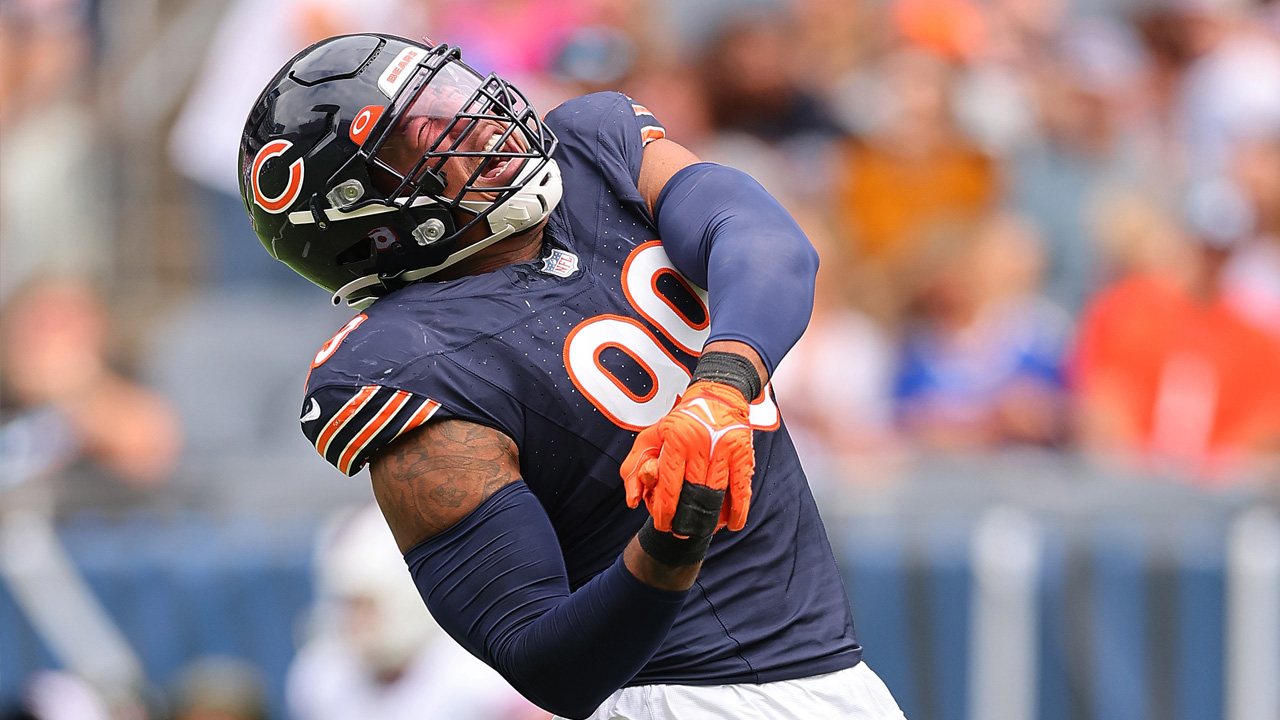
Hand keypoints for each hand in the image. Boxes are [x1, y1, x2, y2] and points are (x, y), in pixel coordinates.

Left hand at [621, 381, 754, 532]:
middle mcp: (701, 444)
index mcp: (676, 439)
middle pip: (692, 494)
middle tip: (680, 532)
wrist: (718, 396)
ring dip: (710, 519)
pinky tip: (731, 524)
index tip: (663, 525)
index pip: (668, 485)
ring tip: (702, 529)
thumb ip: (633, 469)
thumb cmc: (679, 422)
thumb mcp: (648, 438)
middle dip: (685, 519)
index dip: (664, 511)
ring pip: (716, 495)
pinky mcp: (743, 454)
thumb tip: (633, 502)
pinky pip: (741, 489)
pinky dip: (737, 510)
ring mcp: (724, 449)